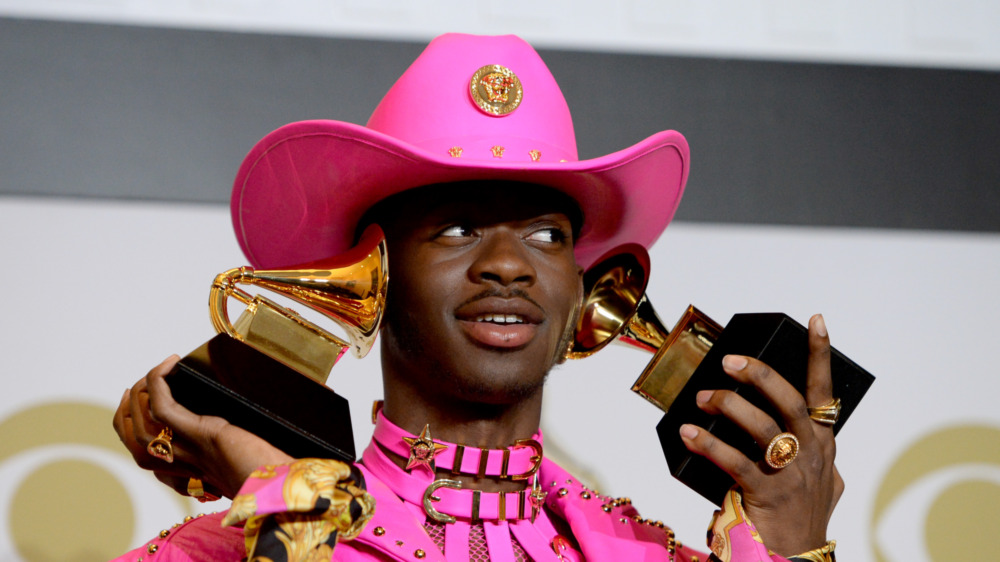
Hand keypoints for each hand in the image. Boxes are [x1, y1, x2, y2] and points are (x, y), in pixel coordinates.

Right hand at [112, 355, 293, 498]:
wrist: (282, 486)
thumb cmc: (269, 474)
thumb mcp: (238, 459)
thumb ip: (224, 447)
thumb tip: (226, 421)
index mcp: (187, 475)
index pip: (144, 453)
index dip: (134, 423)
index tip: (143, 398)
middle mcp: (180, 467)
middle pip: (132, 439)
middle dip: (127, 409)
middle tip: (137, 385)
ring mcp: (188, 451)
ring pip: (138, 425)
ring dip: (139, 394)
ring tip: (154, 372)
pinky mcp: (201, 435)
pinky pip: (162, 407)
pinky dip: (159, 381)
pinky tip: (170, 364)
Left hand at [678, 314, 842, 555]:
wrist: (796, 559)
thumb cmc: (797, 514)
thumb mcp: (811, 475)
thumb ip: (798, 444)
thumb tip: (762, 409)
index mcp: (822, 443)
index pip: (823, 391)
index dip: (820, 354)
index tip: (814, 320)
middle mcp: (812, 453)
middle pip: (788, 401)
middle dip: (759, 375)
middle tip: (731, 360)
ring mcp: (792, 474)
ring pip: (763, 427)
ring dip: (729, 405)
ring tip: (703, 396)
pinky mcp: (768, 494)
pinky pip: (735, 461)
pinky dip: (708, 443)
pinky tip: (687, 432)